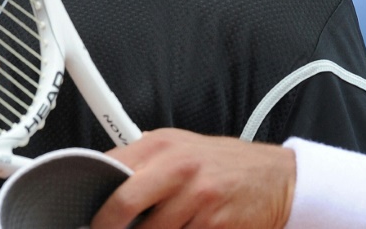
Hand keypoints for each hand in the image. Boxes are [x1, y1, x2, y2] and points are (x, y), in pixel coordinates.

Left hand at [89, 128, 295, 228]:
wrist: (277, 179)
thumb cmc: (225, 166)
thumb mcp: (182, 150)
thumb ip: (144, 164)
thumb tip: (103, 187)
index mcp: (162, 144)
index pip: (108, 171)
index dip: (93, 201)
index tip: (88, 218)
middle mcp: (178, 166)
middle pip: (120, 206)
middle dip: (108, 227)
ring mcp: (195, 196)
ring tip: (165, 224)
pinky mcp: (211, 223)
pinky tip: (187, 227)